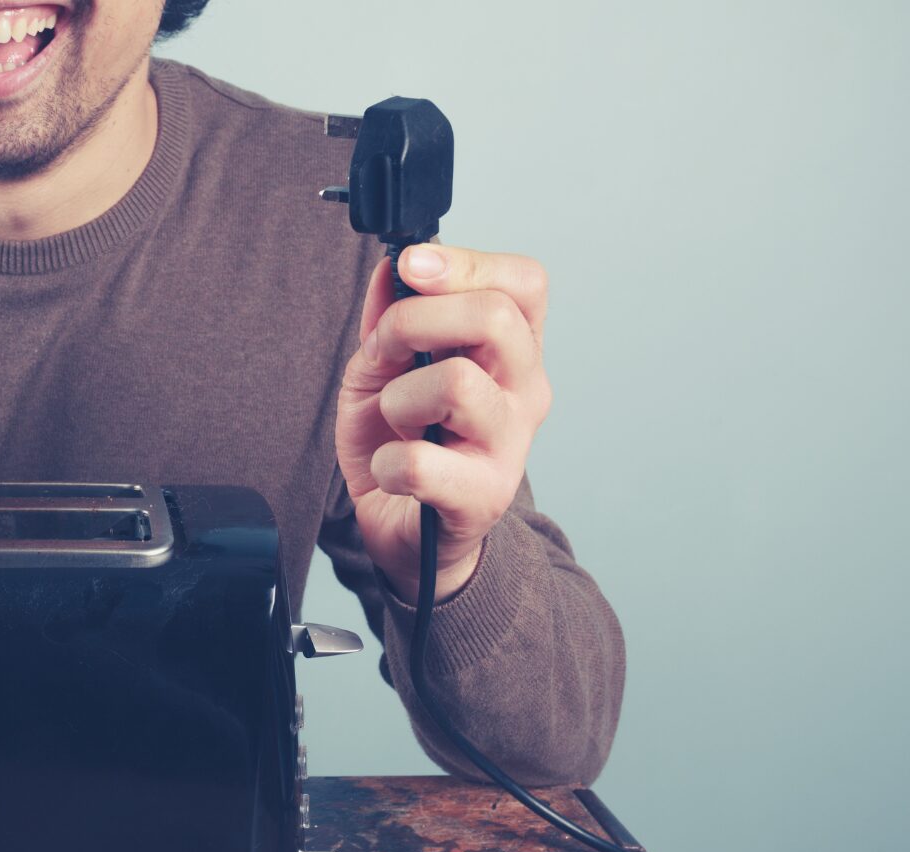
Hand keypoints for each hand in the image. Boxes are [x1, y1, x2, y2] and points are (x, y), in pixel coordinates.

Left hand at [334, 244, 552, 603]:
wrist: (405, 530)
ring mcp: (511, 445)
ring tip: (395, 420)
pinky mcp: (483, 497)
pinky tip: (391, 471)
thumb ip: (389, 317)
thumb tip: (392, 268)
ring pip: (457, 384)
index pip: (524, 282)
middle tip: (386, 350)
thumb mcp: (384, 368)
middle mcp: (525, 391)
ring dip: (398, 397)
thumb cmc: (403, 440)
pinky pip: (419, 461)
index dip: (466, 263)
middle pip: (494, 318)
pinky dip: (385, 464)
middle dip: (416, 320)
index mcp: (512, 350)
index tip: (412, 267)